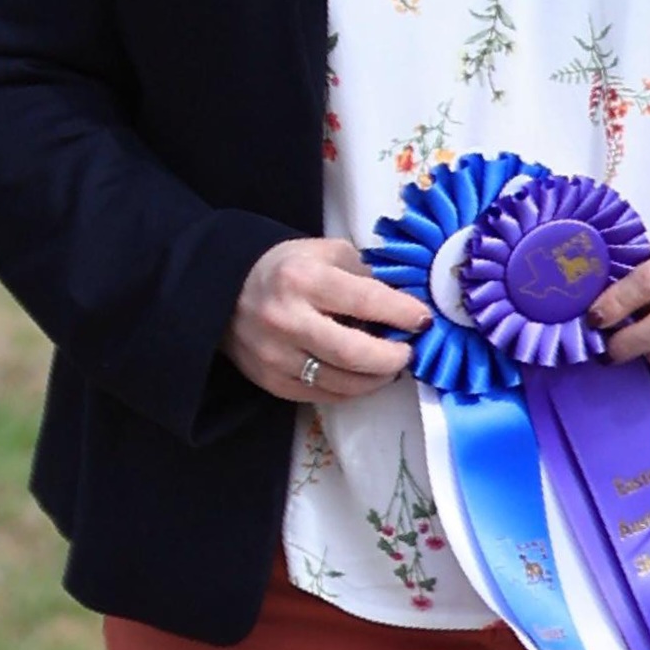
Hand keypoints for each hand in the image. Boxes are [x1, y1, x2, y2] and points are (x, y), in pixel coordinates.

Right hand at [226, 236, 426, 403]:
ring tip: (389, 366)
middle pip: (355, 355)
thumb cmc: (287, 269)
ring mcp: (276, 356)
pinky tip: (362, 376)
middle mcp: (286, 319)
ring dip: (377, 379)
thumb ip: (364, 275)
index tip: (423, 320)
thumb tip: (404, 305)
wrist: (226, 291)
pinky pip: (324, 395)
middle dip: (393, 358)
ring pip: (343, 383)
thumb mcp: (325, 253)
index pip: (364, 301)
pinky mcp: (271, 382)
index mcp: (303, 279)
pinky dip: (352, 389)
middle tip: (408, 352)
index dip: (401, 314)